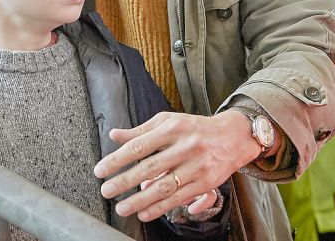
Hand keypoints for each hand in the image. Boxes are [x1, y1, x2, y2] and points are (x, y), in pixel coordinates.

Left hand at [93, 110, 259, 221]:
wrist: (234, 136)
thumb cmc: (195, 128)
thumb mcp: (169, 121)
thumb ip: (141, 130)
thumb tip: (114, 135)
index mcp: (173, 128)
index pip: (139, 145)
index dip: (117, 159)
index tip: (100, 170)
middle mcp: (186, 145)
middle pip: (150, 167)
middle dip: (125, 181)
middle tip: (106, 191)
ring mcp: (197, 165)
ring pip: (165, 186)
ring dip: (140, 200)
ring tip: (121, 208)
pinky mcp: (206, 182)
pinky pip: (180, 198)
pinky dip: (160, 208)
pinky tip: (144, 213)